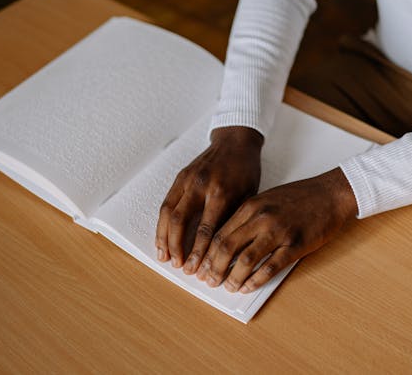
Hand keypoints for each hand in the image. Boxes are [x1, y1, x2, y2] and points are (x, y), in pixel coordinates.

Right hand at [155, 126, 262, 272]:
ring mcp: (187, 180)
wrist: (236, 141)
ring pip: (167, 213)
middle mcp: (200, 186)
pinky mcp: (180, 177)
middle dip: (177, 247)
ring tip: (165, 257)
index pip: (206, 229)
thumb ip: (233, 220)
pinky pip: (166, 203)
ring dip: (164, 238)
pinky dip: (162, 223)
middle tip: (179, 267)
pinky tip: (163, 237)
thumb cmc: (246, 170)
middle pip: (181, 222)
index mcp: (221, 192)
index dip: (199, 252)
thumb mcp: (249, 196)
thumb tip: (223, 251)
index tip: (198, 270)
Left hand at [195, 167, 357, 292]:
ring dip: (233, 277)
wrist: (331, 193)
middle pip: (227, 247)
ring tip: (229, 287)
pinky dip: (256, 280)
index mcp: (251, 206)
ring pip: (246, 259)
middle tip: (210, 281)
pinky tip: (249, 287)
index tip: (202, 266)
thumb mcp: (267, 199)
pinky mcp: (296, 244)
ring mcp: (279, 231)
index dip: (208, 253)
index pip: (220, 233)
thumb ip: (248, 217)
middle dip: (214, 268)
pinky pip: (271, 267)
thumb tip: (230, 242)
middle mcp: (261, 218)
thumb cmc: (301, 196)